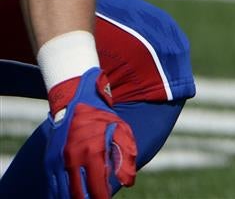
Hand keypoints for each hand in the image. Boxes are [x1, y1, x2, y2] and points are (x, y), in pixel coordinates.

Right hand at [45, 68, 135, 198]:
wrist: (76, 101)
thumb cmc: (103, 118)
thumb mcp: (122, 132)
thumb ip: (126, 157)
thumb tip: (129, 182)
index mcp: (92, 152)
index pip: (96, 186)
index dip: (102, 197)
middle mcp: (73, 158)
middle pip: (77, 193)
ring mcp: (58, 159)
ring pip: (62, 191)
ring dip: (73, 197)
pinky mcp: (50, 159)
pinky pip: (53, 183)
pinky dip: (60, 192)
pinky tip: (69, 195)